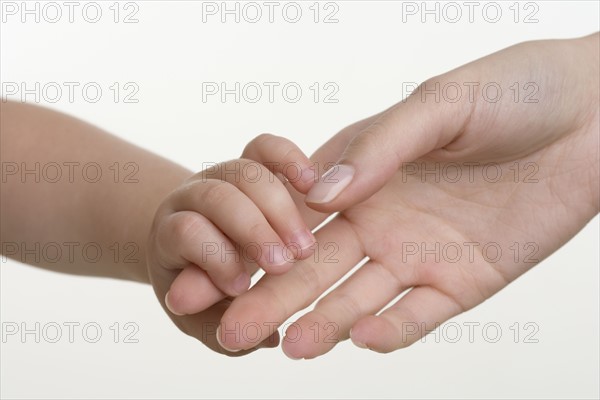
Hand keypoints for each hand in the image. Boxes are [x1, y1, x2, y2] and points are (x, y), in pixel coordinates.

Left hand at [145, 136, 317, 353]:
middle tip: (283, 264)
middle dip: (252, 230)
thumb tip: (265, 337)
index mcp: (172, 233)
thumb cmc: (199, 285)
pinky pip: (266, 146)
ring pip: (247, 172)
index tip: (242, 287)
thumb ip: (224, 328)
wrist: (196, 238)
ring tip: (305, 247)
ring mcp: (224, 175)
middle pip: (217, 197)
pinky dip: (287, 158)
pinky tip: (311, 185)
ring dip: (279, 208)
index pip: (185, 232)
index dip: (213, 257)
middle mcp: (196, 198)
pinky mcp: (254, 161)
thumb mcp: (200, 315)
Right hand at [217, 34, 598, 357]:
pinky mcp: (463, 279)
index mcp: (363, 174)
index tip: (204, 265)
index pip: (295, 215)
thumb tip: (320, 191)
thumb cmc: (513, 93)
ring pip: (359, 298)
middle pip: (315, 266)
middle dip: (269, 295)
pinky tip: (361, 339)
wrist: (592, 116)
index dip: (251, 241)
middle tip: (222, 326)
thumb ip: (380, 146)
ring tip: (284, 346)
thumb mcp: (440, 106)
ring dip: (322, 322)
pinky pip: (420, 314)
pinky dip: (391, 330)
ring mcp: (419, 252)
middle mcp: (381, 218)